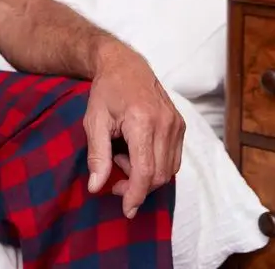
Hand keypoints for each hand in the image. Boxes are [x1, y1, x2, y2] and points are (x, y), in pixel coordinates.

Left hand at [83, 41, 184, 218]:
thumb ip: (97, 155)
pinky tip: (137, 153)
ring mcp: (176, 124)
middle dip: (137, 186)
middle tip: (114, 177)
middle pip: (159, 175)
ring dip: (146, 176)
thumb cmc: (106, 92)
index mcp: (142, 121)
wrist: (124, 65)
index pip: (146, 171)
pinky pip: (174, 159)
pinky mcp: (181, 125)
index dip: (136, 195)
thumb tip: (96, 187)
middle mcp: (165, 123)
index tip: (126, 209)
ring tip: (123, 157)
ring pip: (169, 170)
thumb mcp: (94, 122)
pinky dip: (156, 165)